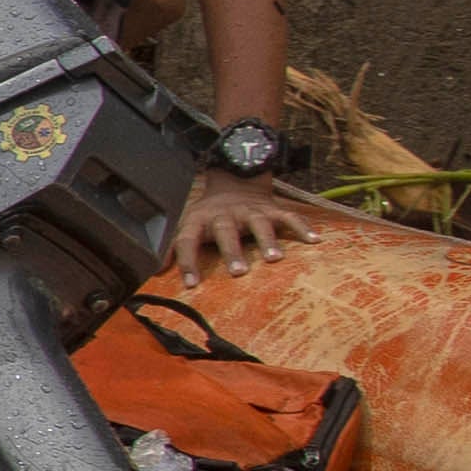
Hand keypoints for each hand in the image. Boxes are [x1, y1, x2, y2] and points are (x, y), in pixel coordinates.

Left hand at [172, 169, 315, 275]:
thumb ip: (173, 249)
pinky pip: (290, 217)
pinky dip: (302, 227)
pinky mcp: (272, 209)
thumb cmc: (209, 217)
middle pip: (227, 231)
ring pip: (259, 224)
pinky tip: (315, 240)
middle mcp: (225, 215)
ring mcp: (250, 211)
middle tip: (238, 273)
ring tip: (274, 258)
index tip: (191, 285)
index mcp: (199, 221)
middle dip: (232, 251)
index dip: (187, 262)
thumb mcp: (187, 227)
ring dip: (268, 240)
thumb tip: (156, 273)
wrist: (235, 186)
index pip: (188, 240)